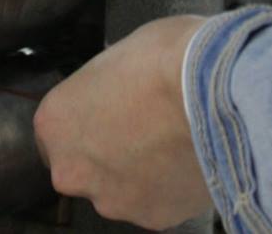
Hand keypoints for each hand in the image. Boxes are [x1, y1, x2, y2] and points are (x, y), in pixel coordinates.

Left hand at [33, 14, 214, 229]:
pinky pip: (156, 203)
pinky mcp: (153, 217)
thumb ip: (105, 85)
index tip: (106, 115)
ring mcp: (112, 199)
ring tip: (171, 143)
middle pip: (82, 167)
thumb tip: (117, 86)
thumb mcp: (120, 53)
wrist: (216, 95)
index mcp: (56, 123)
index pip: (56, 133)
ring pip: (118, 190)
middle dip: (107, 153)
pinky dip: (169, 188)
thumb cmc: (166, 62)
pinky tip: (187, 160)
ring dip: (138, 172)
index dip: (85, 122)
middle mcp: (74, 169)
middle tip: (142, 129)